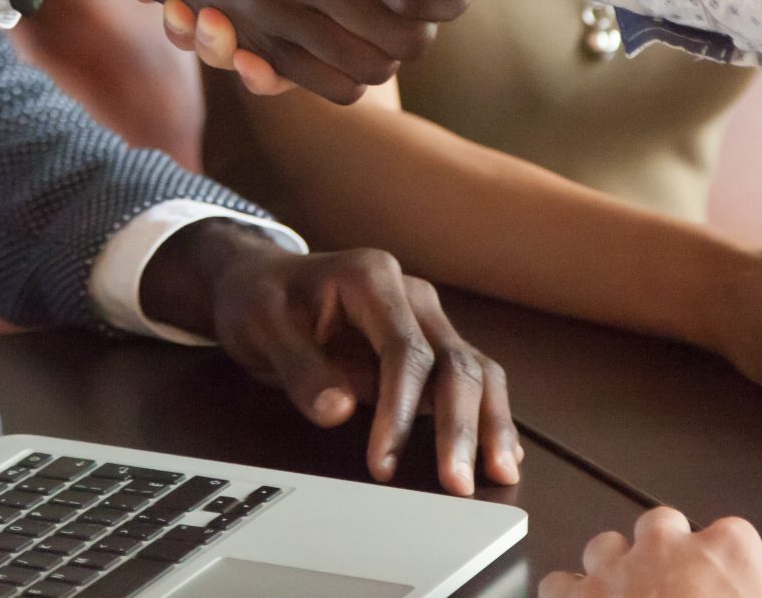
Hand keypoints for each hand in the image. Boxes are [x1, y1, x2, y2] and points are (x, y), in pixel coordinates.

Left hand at [139, 220, 522, 496]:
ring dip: (489, 423)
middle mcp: (411, 296)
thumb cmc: (260, 297)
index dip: (400, 410)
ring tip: (499, 472)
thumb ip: (299, 367)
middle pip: (454, 361)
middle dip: (460, 426)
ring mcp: (425, 322)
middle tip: (455, 483)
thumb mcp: (260, 325)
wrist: (261, 280)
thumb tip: (338, 410)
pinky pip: (469, 380)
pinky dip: (487, 415)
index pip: (404, 350)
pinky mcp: (427, 349)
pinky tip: (501, 451)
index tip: (383, 462)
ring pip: (476, 370)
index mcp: (371, 278)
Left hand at [539, 509, 761, 597]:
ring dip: (617, 570)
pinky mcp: (573, 595)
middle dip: (666, 552)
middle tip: (674, 592)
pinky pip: (562, 583)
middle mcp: (668, 546)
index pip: (733, 536)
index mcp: (729, 551)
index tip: (729, 587)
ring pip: (608, 546)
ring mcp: (616, 566)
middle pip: (663, 526)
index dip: (729, 565)